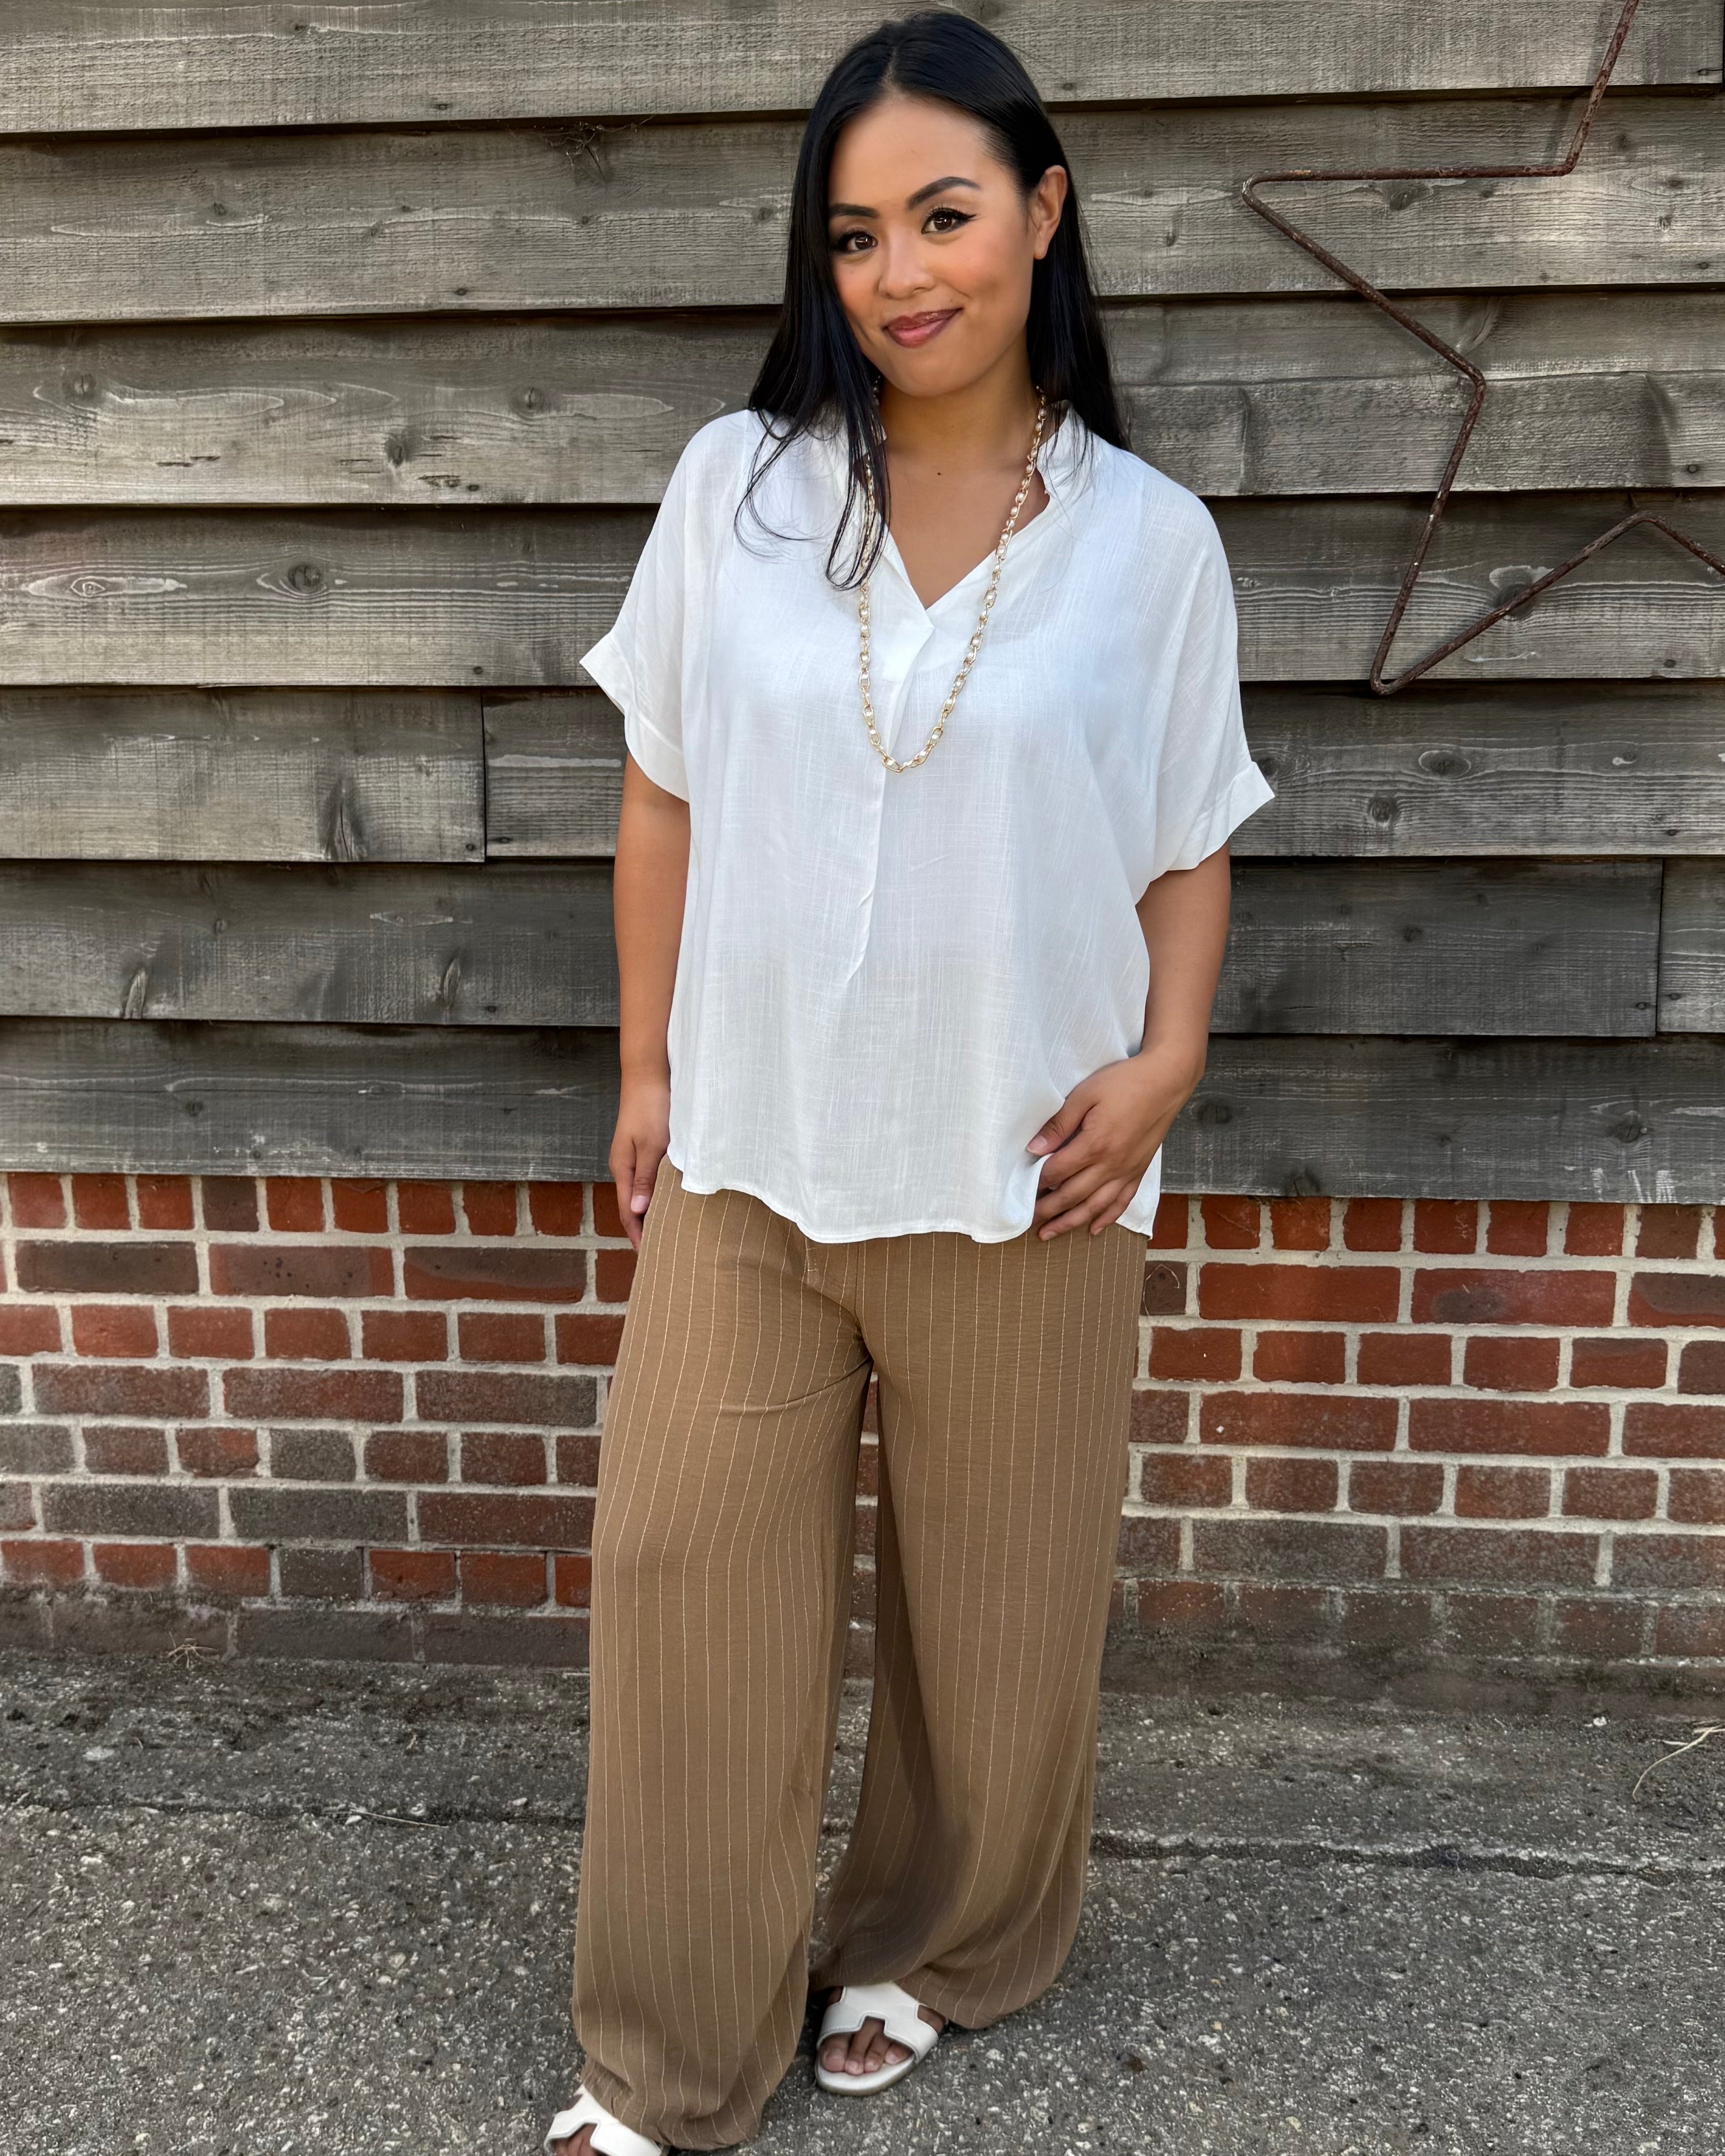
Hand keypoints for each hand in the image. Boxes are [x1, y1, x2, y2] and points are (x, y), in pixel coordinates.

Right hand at [608, 1072, 670, 1250]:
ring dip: (651, 1213)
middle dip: (643, 1229)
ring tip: (668, 1233)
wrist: (648, 1074)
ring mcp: (633, 1157)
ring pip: (641, 1193)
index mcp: (623, 1169)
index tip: (649, 1256)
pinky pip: (649, 1180)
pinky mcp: (644, 1148)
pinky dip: (657, 1195)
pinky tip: (671, 1200)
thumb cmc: (652, 1107)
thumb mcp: (652, 1146)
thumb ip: (646, 1179)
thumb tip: (638, 1212)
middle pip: (632, 1206)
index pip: (628, 1212)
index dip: (638, 1235)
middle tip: (662, 1252)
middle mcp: (625, 1166)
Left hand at [1026, 1045, 1202, 1238]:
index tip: (1022, 1189)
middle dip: (1048, 1210)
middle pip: (1073, 1195)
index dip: (1038, 1182)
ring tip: (1050, 1234)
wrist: (1166, 1081)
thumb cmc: (1124, 1083)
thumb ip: (1059, 1124)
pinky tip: (1093, 1229)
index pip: (1058, 1171)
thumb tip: (1035, 1149)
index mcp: (1095, 1144)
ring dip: (1071, 1222)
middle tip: (1029, 1221)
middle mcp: (1111, 1164)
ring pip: (1095, 1206)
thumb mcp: (1085, 1094)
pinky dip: (1107, 1218)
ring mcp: (1127, 1171)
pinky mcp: (1139, 1171)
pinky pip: (1122, 1202)